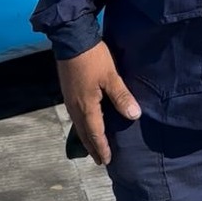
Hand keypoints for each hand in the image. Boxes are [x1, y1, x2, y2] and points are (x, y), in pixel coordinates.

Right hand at [56, 40, 140, 164]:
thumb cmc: (93, 58)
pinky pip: (75, 116)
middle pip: (84, 133)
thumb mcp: (111, 76)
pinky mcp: (68, 91)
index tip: (106, 161)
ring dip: (86, 137)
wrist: (71, 39)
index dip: (101, 148)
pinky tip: (87, 123)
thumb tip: (134, 116)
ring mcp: (69, 99)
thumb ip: (121, 97)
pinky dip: (82, 125)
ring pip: (78, 125)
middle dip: (92, 147)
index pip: (95, 133)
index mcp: (86, 106)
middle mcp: (75, 107)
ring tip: (93, 146)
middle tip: (99, 160)